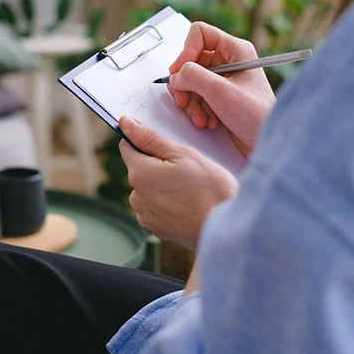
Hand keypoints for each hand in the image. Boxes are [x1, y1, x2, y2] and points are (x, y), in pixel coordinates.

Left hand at [119, 115, 237, 250]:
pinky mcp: (156, 229)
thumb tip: (125, 123)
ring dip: (162, 186)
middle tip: (185, 169)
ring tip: (189, 189)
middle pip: (139, 169)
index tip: (162, 144)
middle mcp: (136, 196)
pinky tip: (187, 204)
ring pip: (148, 189)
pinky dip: (167, 203)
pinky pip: (155, 208)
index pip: (127, 147)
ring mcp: (145, 215)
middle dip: (156, 165)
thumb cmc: (210, 189)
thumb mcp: (183, 154)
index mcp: (140, 173)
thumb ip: (150, 137)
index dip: (143, 141)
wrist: (228, 229)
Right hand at [167, 22, 275, 155]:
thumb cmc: (257, 116)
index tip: (180, 71)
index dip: (186, 51)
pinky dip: (196, 109)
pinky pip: (194, 95)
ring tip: (201, 117)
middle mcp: (228, 60)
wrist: (266, 143)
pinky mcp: (217, 96)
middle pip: (189, 61)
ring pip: (189, 80)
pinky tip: (207, 121)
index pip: (199, 34)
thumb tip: (175, 75)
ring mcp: (222, 79)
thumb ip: (193, 77)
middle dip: (185, 85)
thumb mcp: (221, 92)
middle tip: (184, 101)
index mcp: (235, 50)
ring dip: (190, 101)